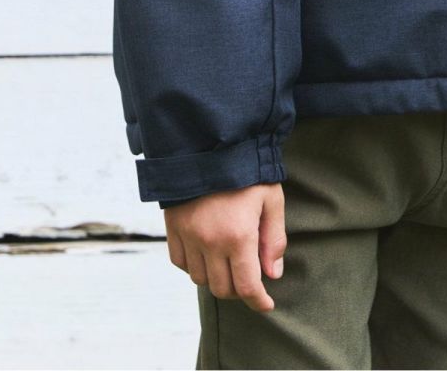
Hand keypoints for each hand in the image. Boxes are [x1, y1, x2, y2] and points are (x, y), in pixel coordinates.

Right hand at [163, 182, 286, 312]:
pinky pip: (180, 262)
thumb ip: (273, 239)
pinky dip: (194, 265)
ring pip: (200, 279)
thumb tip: (272, 274)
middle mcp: (210, 241)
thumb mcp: (271, 199)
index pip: (247, 286)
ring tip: (228, 262)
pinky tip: (206, 253)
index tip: (266, 304)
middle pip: (222, 288)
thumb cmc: (247, 170)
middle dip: (239, 289)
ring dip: (216, 277)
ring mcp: (188, 235)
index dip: (258, 301)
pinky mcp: (173, 226)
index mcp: (238, 235)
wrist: (209, 141)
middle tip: (249, 278)